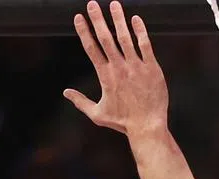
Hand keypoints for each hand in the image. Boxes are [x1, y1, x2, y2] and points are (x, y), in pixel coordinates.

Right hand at [66, 1, 168, 136]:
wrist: (147, 126)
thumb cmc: (123, 122)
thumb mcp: (97, 114)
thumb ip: (80, 102)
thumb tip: (66, 93)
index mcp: (106, 76)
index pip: (91, 48)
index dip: (84, 31)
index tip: (78, 17)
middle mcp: (119, 68)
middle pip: (105, 38)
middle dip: (98, 19)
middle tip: (92, 3)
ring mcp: (136, 67)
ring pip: (125, 38)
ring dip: (118, 20)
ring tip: (114, 4)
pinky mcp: (152, 69)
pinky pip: (145, 46)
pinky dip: (140, 32)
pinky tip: (135, 19)